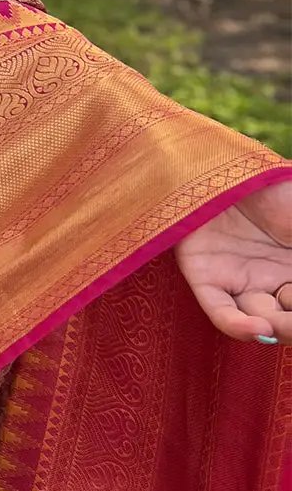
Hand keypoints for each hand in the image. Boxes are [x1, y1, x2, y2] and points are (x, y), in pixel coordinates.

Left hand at [173, 179, 291, 342]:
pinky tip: (258, 327)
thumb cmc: (275, 186)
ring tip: (279, 322)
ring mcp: (238, 280)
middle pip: (287, 320)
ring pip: (257, 321)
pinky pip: (220, 311)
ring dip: (275, 328)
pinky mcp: (206, 275)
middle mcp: (269, 280)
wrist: (224, 162)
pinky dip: (238, 327)